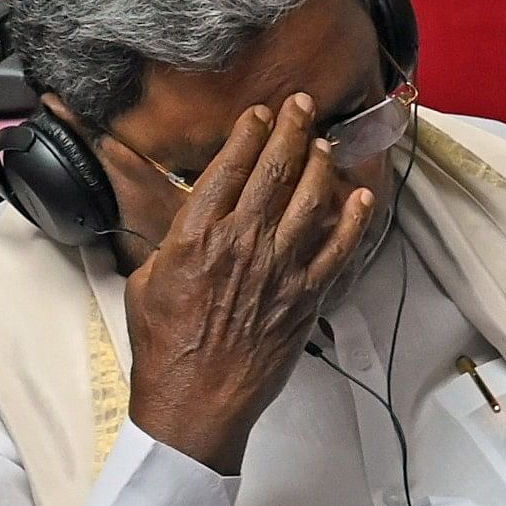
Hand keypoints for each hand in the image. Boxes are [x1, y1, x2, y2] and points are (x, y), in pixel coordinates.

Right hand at [124, 94, 375, 473]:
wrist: (195, 400)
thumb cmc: (164, 347)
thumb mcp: (147, 280)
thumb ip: (172, 241)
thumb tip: (186, 217)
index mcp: (197, 236)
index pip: (230, 166)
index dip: (249, 132)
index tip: (259, 114)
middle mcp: (243, 244)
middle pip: (275, 171)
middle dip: (290, 130)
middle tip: (300, 105)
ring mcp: (280, 269)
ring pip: (311, 200)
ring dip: (320, 165)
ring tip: (324, 143)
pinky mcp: (306, 296)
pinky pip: (338, 248)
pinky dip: (353, 219)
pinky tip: (359, 196)